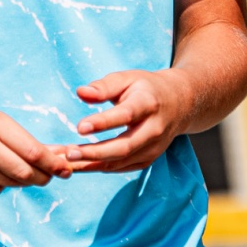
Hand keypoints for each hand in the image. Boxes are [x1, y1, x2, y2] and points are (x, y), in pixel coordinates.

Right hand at [0, 104, 72, 194]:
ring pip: (9, 184)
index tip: (66, 169)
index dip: (53, 164)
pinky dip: (1, 184)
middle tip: (50, 176)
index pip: (32, 151)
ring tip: (19, 170)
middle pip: (24, 173)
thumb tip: (61, 156)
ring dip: (21, 181)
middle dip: (43, 177)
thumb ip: (26, 141)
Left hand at [67, 68, 203, 173]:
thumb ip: (104, 86)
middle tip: (68, 153)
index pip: (125, 115)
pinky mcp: (149, 159)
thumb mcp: (127, 78)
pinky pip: (122, 168)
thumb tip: (81, 92)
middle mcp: (154, 129)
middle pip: (124, 146)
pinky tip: (80, 166)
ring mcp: (154, 147)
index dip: (102, 122)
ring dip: (93, 164)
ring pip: (122, 161)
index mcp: (148, 103)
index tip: (79, 127)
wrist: (179, 103)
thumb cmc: (146, 88)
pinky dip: (100, 168)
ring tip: (66, 162)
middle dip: (95, 152)